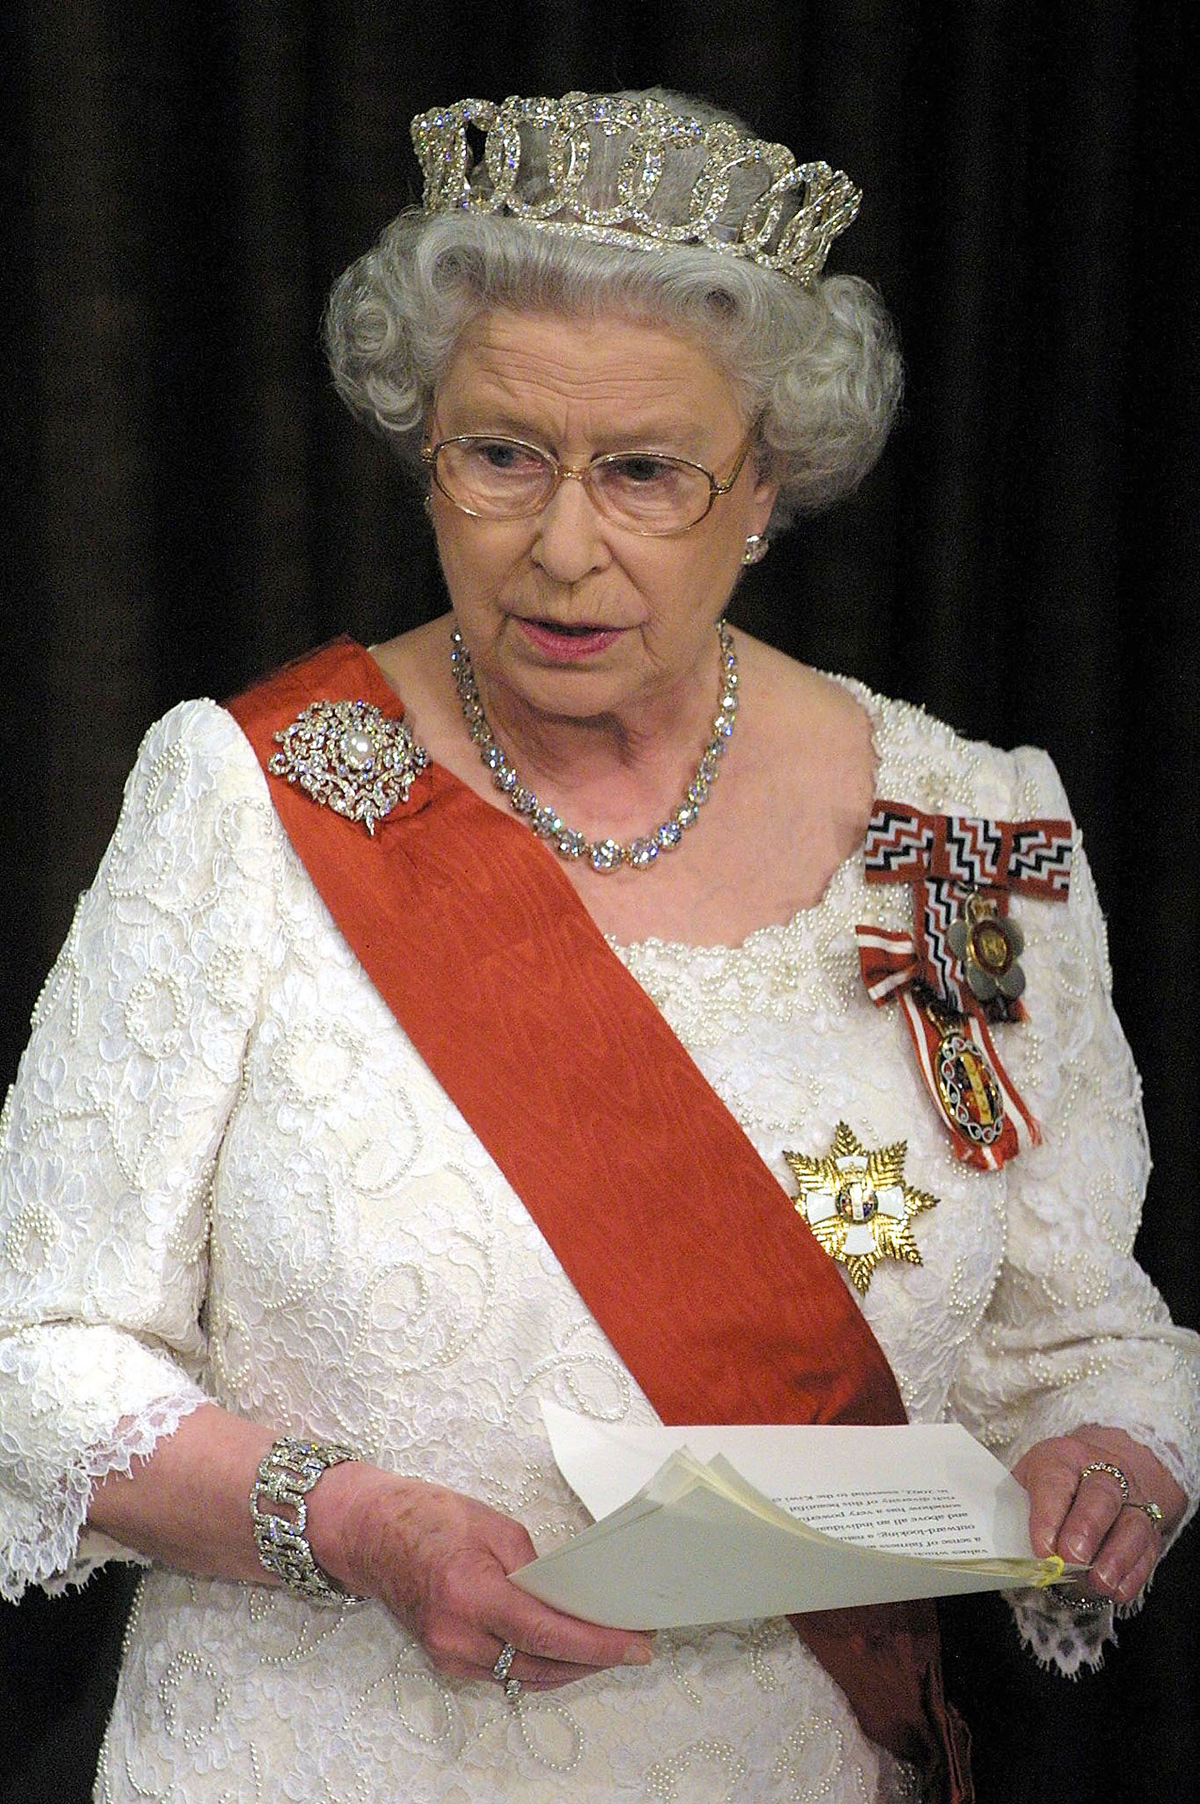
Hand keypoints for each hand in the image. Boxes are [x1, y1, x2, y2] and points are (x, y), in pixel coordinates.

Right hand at [307, 1464, 653, 1689]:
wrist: (369, 1533)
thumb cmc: (427, 1517)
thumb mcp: (493, 1525)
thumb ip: (534, 1566)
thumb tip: (566, 1596)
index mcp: (471, 1595)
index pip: (547, 1633)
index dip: (597, 1645)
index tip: (637, 1646)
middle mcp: (459, 1637)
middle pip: (542, 1665)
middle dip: (593, 1659)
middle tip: (633, 1643)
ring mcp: (449, 1655)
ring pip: (525, 1676)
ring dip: (569, 1667)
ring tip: (607, 1646)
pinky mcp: (446, 1659)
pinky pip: (504, 1672)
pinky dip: (538, 1663)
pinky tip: (563, 1647)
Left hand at [1013, 1424, 1185, 1606]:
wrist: (1095, 1471)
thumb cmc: (1049, 1485)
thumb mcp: (1025, 1484)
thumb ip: (1017, 1512)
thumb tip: (1001, 1553)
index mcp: (1063, 1457)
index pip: (1055, 1481)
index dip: (1048, 1515)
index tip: (1041, 1548)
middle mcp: (1104, 1472)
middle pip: (1101, 1496)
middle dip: (1086, 1530)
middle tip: (1072, 1559)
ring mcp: (1132, 1500)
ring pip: (1131, 1524)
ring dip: (1116, 1557)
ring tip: (1099, 1582)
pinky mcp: (1149, 1529)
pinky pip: (1147, 1550)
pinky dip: (1134, 1573)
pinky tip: (1117, 1591)